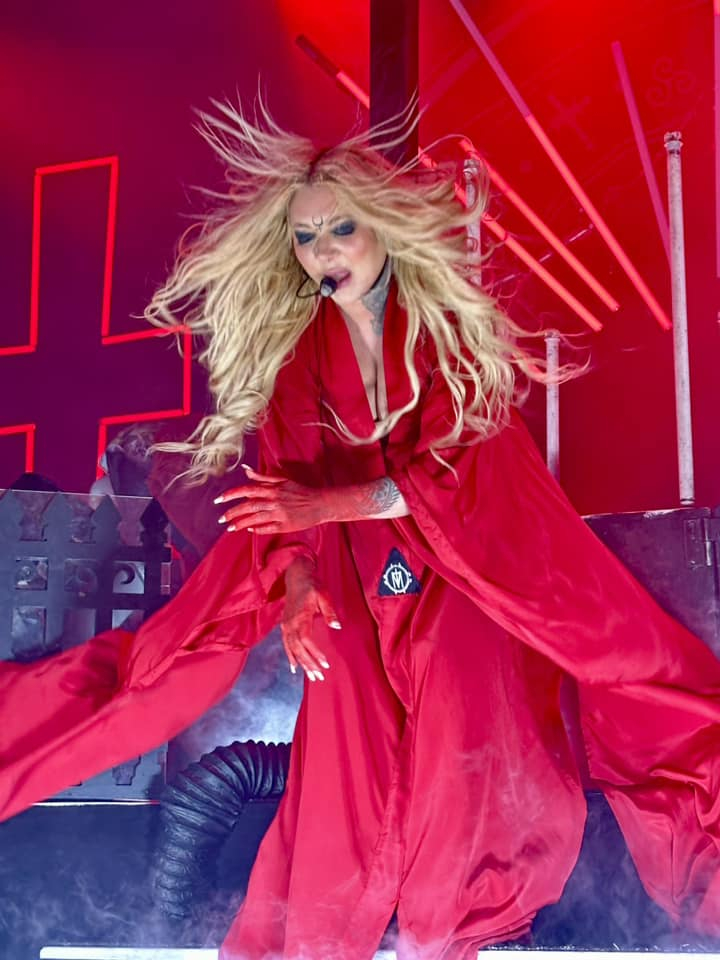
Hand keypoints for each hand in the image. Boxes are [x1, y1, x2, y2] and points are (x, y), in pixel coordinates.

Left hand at [215, 466, 337, 534]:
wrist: (319, 503)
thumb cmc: (299, 490)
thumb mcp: (281, 480)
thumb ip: (262, 476)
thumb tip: (246, 469)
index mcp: (272, 488)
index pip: (246, 490)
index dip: (231, 495)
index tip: (219, 500)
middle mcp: (274, 501)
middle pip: (248, 506)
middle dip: (232, 513)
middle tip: (221, 519)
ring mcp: (279, 514)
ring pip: (255, 518)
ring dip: (241, 523)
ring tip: (230, 528)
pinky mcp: (285, 525)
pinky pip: (267, 528)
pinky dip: (257, 529)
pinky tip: (249, 530)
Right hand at [281, 556, 340, 681]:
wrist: (296, 577)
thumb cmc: (312, 586)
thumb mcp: (323, 595)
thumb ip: (329, 611)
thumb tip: (336, 626)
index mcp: (300, 617)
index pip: (306, 640)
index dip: (315, 653)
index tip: (325, 663)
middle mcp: (290, 624)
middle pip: (298, 648)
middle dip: (309, 664)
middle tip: (319, 677)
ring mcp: (286, 625)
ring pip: (292, 649)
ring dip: (301, 664)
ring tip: (311, 676)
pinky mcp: (285, 626)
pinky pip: (286, 645)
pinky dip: (290, 657)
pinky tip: (295, 668)